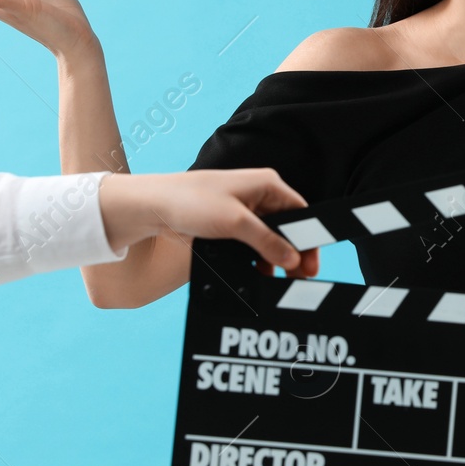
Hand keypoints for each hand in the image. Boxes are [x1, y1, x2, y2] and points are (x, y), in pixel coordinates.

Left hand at [98, 170, 320, 277]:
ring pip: (270, 239)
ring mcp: (243, 211)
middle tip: (299, 278)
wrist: (152, 207)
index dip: (308, 239)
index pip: (300, 213)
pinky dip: (256, 260)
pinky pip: (252, 245)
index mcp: (267, 185)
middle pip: (287, 229)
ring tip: (277, 280)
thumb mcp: (235, 222)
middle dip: (293, 254)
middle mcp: (258, 196)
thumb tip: (292, 258)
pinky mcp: (229, 225)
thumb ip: (267, 241)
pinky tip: (257, 274)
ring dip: (274, 260)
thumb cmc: (190, 201)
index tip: (311, 264)